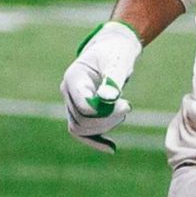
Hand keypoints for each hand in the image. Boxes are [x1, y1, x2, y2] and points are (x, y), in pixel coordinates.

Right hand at [60, 19, 141, 152]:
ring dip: (103, 127)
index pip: (83, 107)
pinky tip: (111, 148)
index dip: (104, 112)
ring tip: (123, 112)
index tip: (125, 103)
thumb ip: (113, 79)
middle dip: (106, 120)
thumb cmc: (116, 52)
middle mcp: (68, 91)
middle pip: (81, 120)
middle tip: (127, 106)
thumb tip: (108, 98)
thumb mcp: (119, 62)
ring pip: (80, 128)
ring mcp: (71, 102)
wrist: (113, 48)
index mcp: (74, 77)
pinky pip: (82, 131)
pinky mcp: (79, 110)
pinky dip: (95, 141)